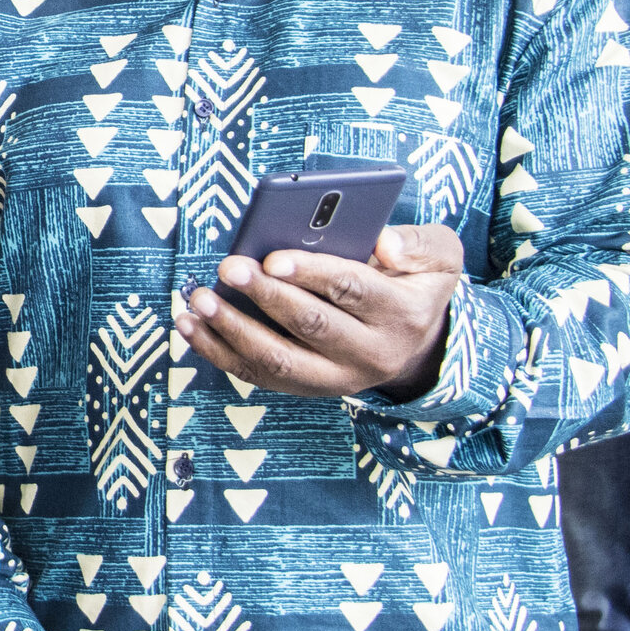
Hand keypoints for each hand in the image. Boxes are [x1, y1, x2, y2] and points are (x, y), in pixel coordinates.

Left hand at [178, 224, 463, 399]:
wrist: (418, 345)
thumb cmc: (416, 285)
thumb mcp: (441, 257)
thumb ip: (419, 244)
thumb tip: (384, 244)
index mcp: (402, 314)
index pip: (353, 291)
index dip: (311, 273)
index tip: (273, 257)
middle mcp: (371, 354)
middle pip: (310, 325)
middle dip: (265, 296)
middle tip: (227, 267)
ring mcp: (337, 378)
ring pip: (278, 359)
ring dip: (231, 329)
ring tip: (199, 299)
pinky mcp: (307, 387)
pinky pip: (257, 375)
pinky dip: (217, 351)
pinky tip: (188, 325)